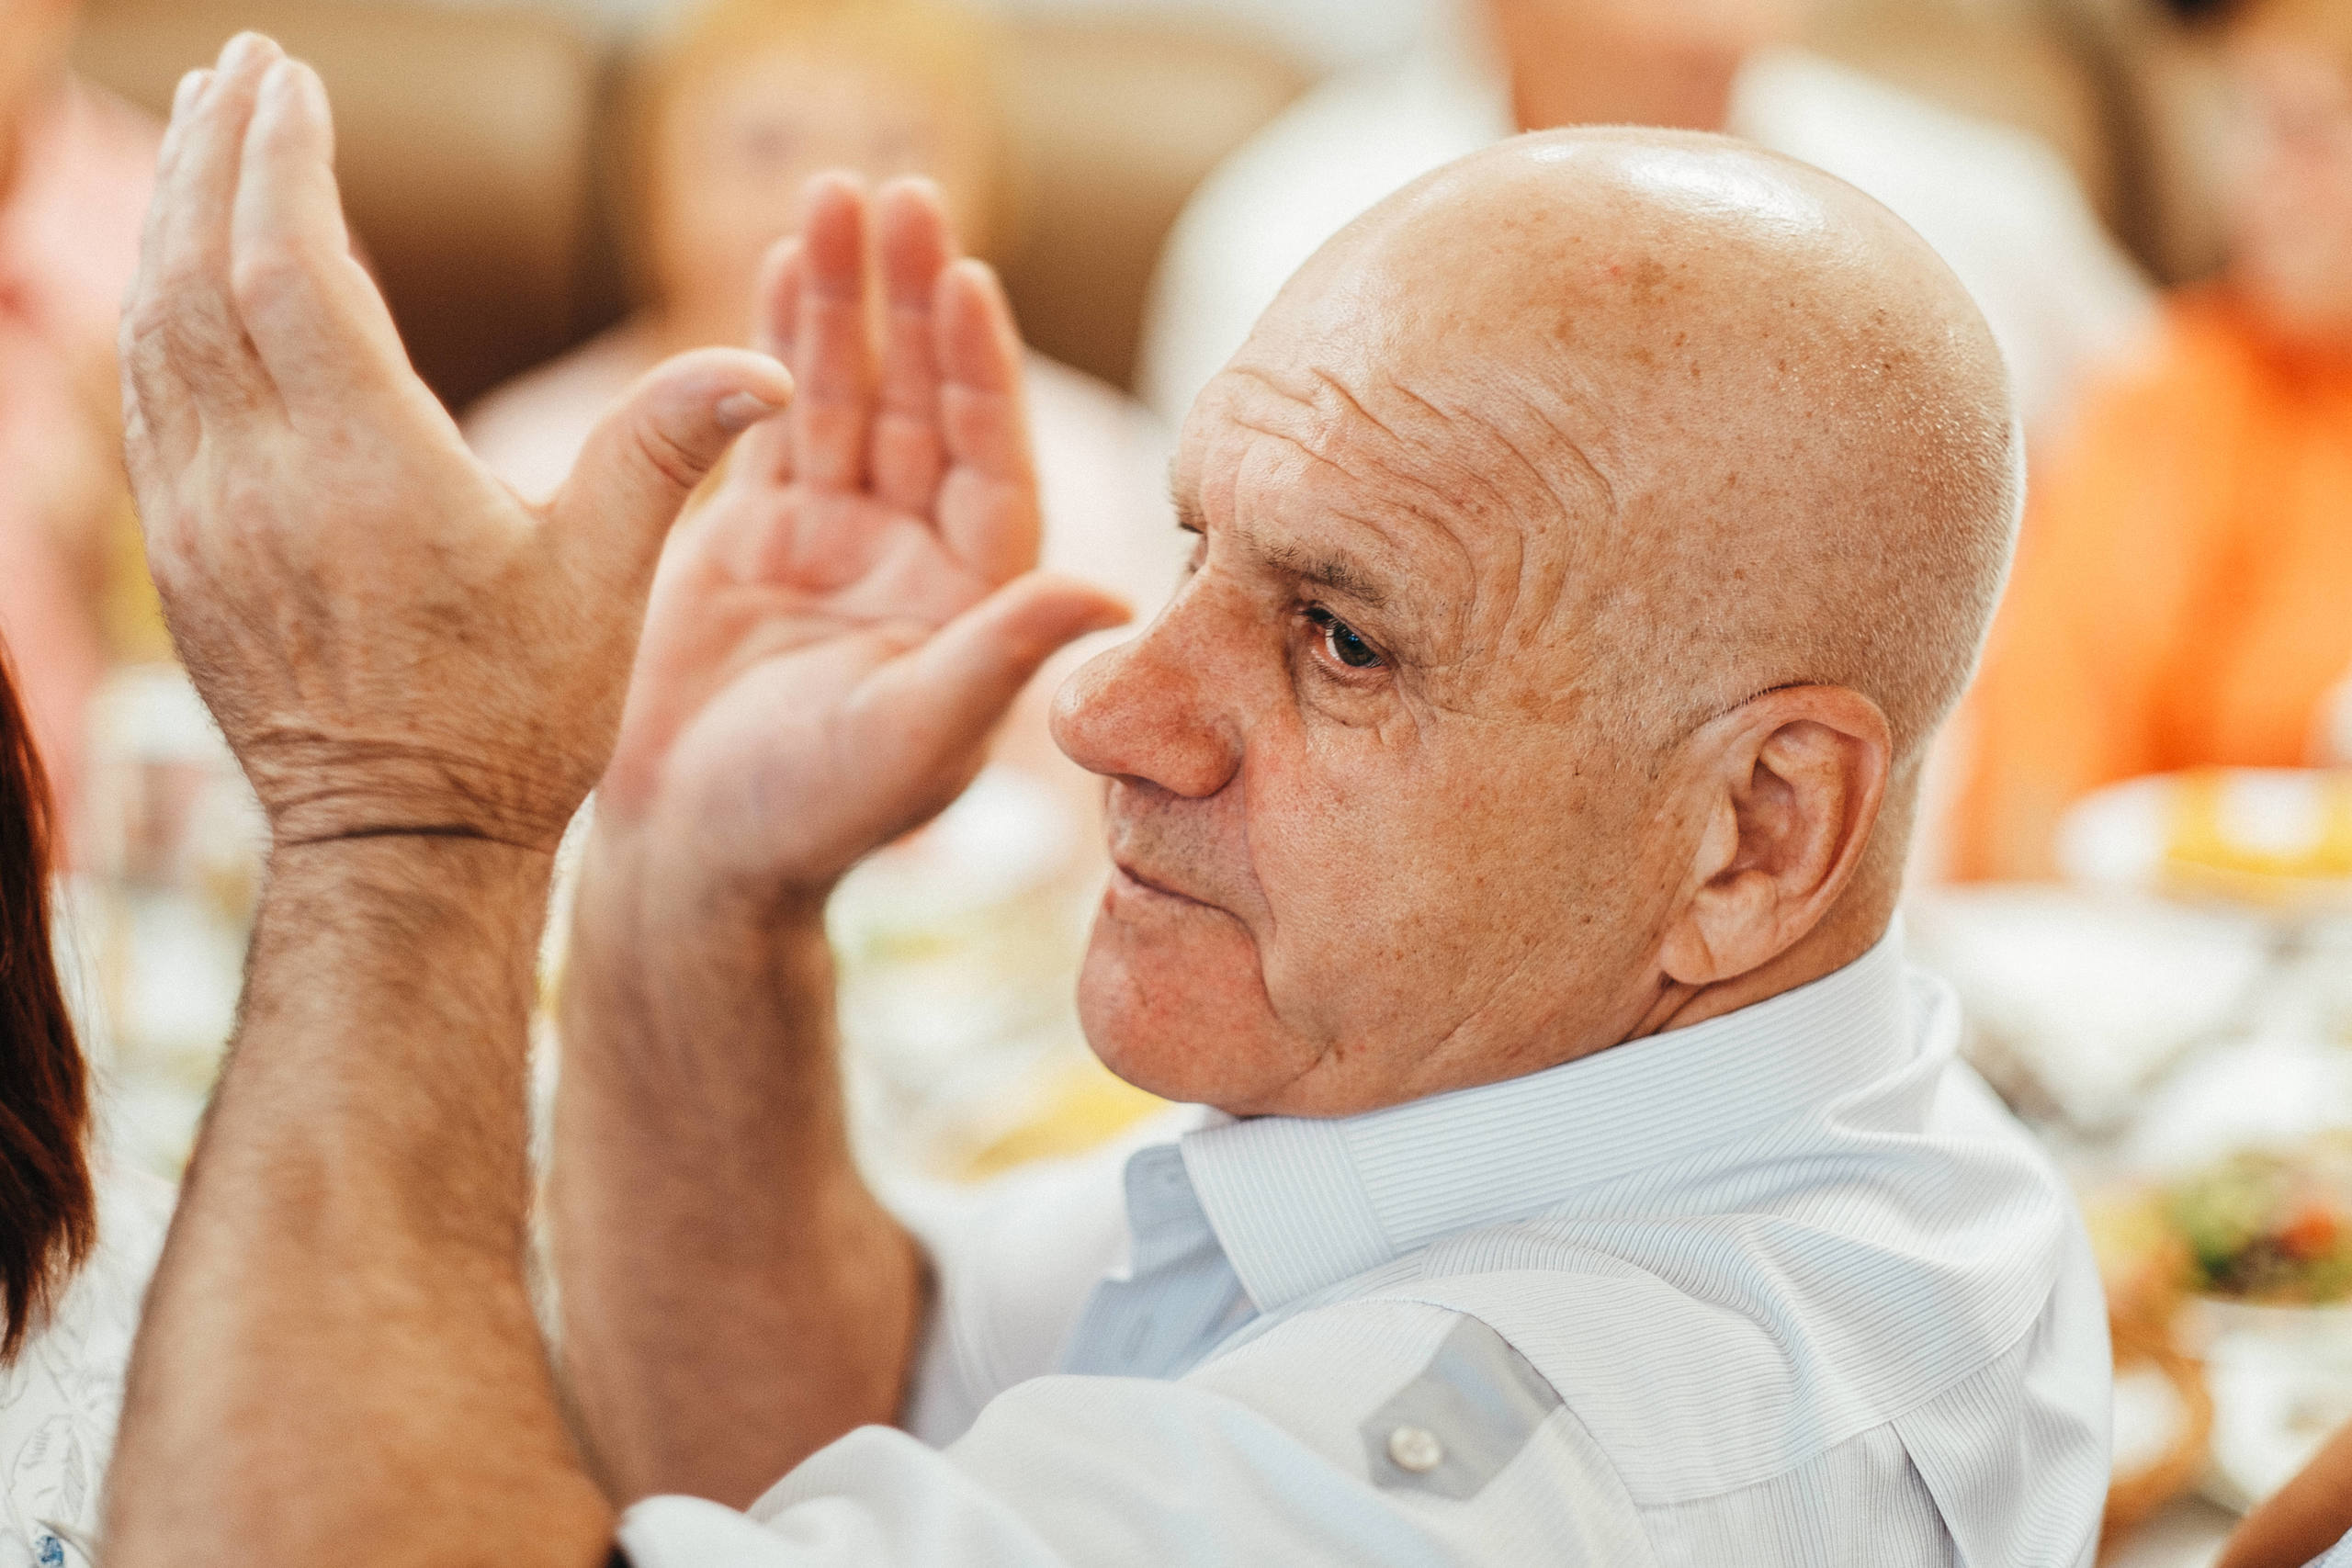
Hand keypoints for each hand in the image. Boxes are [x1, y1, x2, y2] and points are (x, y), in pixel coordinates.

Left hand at [121, 34, 793, 852]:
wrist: (400, 847)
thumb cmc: (515, 721)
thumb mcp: (603, 583)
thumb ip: (665, 451)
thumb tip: (769, 366)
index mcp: (363, 467)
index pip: (289, 263)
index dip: (282, 158)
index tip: (290, 75)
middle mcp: (257, 481)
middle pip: (199, 272)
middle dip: (213, 158)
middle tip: (237, 74)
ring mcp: (199, 522)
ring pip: (155, 330)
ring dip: (171, 221)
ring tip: (200, 142)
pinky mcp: (181, 559)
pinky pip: (146, 401)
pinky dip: (158, 313)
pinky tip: (181, 278)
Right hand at [594, 175, 1127, 914]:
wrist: (695, 860)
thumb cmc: (811, 821)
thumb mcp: (915, 735)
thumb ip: (1002, 653)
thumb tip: (1116, 594)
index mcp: (974, 598)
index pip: (989, 460)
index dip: (980, 371)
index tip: (969, 279)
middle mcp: (917, 557)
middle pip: (922, 404)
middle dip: (911, 302)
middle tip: (902, 195)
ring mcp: (838, 539)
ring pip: (846, 396)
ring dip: (840, 302)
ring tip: (830, 197)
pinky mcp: (757, 534)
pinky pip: (772, 421)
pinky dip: (769, 346)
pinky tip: (775, 264)